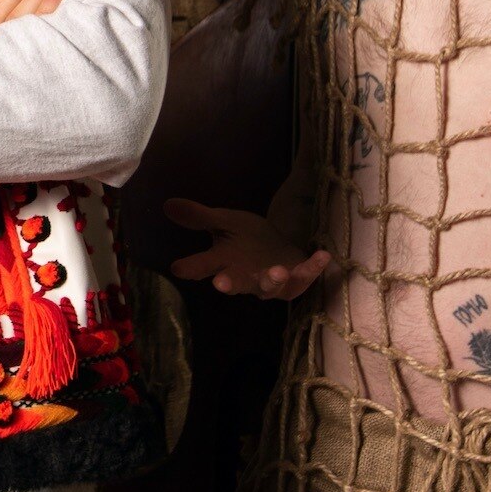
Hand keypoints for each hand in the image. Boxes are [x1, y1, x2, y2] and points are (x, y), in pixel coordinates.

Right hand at [165, 199, 331, 298]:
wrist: (278, 248)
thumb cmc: (248, 238)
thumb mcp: (224, 221)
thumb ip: (200, 216)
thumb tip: (168, 204)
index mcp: (224, 262)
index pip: (203, 266)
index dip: (192, 268)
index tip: (178, 267)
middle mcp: (246, 277)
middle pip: (236, 283)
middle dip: (230, 283)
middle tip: (221, 283)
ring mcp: (271, 283)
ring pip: (269, 288)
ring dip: (273, 280)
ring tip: (276, 270)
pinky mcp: (295, 282)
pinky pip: (304, 278)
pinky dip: (312, 268)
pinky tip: (322, 255)